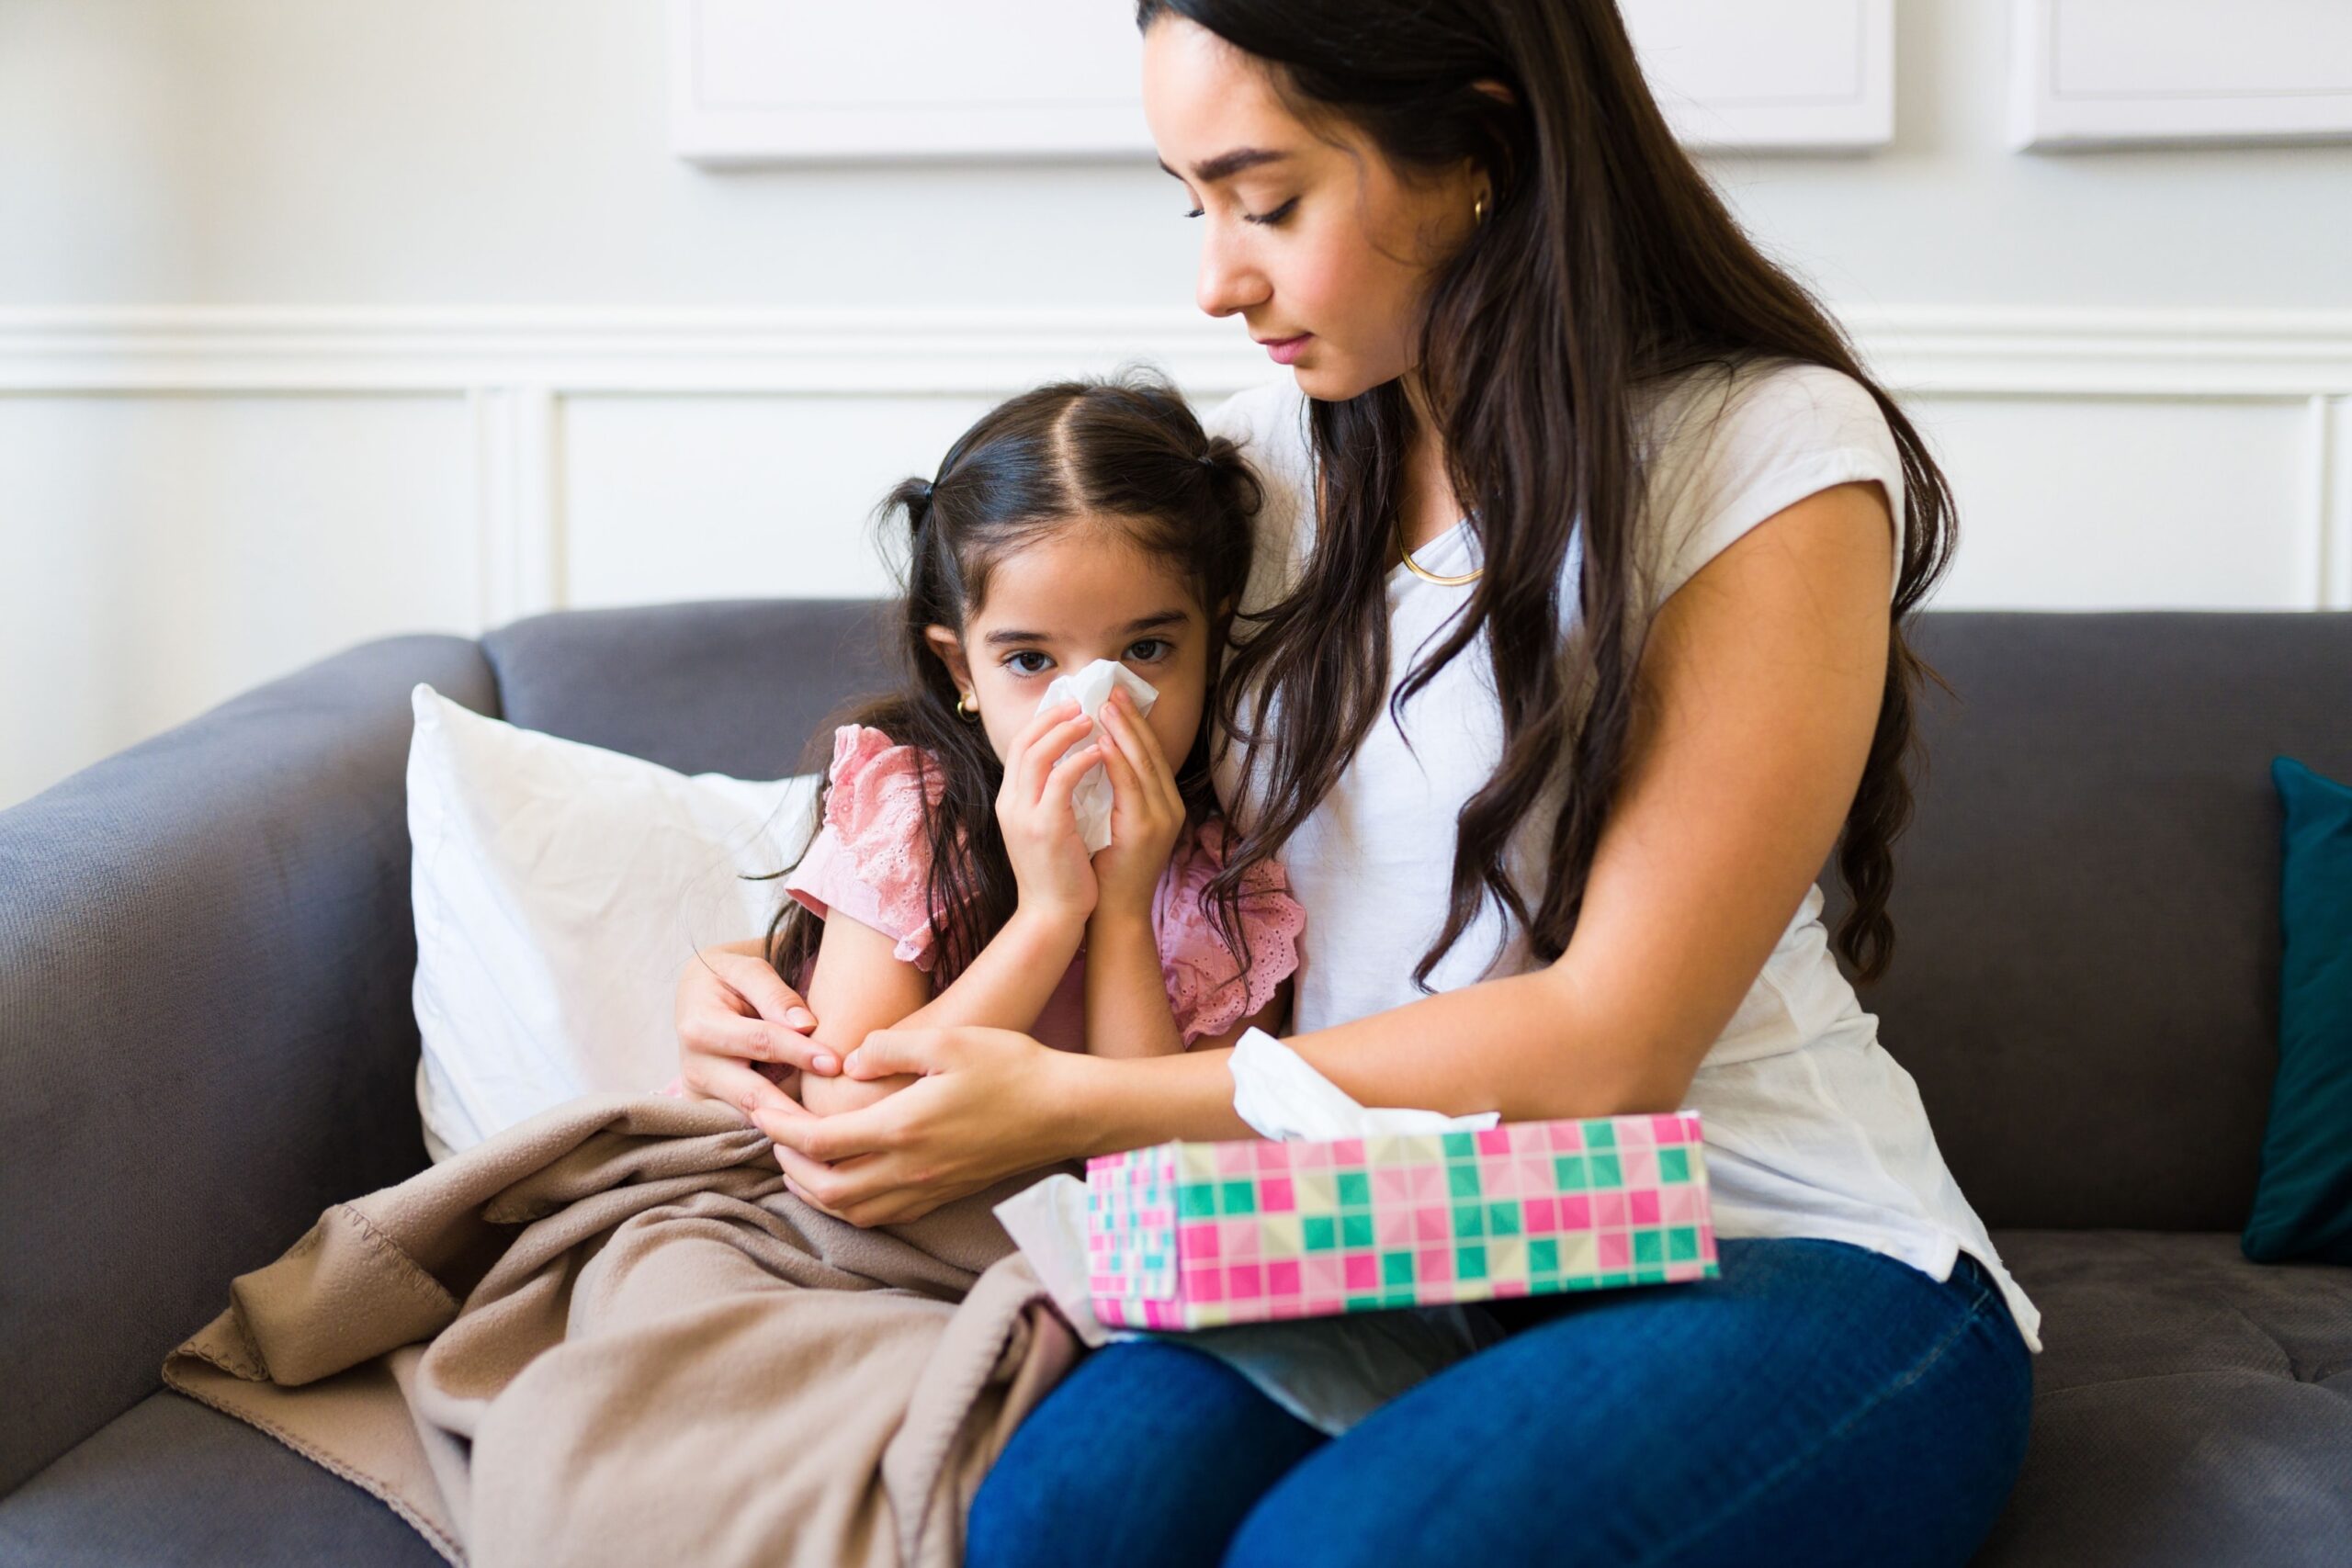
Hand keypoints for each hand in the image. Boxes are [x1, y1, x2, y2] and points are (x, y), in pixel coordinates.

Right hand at [673, 939, 842, 1122]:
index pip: (759, 1042)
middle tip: (835, 1123)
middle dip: (794, 1112)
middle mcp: (695, 1068)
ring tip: (828, 1135)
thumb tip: (806, 1025)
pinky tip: (809, 1139)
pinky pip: (746, 1127)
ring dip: (788, 1130)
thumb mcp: (746, 969)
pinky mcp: (710, 1112)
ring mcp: (700, 1096)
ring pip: (750, 1119)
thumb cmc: (728, 979)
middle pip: (751, 1096)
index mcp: (699, 1026)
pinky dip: (778, 1132)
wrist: (697, 998)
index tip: (834, 1063)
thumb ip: (774, 994)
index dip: (798, 1052)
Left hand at [751, 1025, 1083, 1226]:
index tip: (762, 1109)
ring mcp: (928, 1187)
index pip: (819, 1142)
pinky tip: (847, 1180)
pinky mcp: (944, 1193)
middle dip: (789, 1167)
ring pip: (851, 1210)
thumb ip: (889, 1048)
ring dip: (815, 1191)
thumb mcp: (948, 1041)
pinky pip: (882, 1214)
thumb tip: (849, 1061)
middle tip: (774, 1137)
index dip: (780, 1129)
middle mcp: (909, 1168)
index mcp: (902, 1127)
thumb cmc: (1011, 1067)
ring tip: (800, 1162)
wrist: (1066, 1110)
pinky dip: (850, 1204)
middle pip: (826, 1188)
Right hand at [995, 698, 1101, 928]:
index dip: (1044, 723)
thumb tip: (1070, 767)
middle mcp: (1011, 804)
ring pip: (1038, 755)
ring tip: (1093, 719)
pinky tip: (1099, 752)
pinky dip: (1079, 761)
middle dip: (1054, 717)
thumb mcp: (1045, 828)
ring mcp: (1025, 815)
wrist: (1053, 915)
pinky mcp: (1045, 828)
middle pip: (1024, 742)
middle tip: (1083, 703)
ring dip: (1067, 732)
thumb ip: (1049, 798)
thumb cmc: (1058, 874)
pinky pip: (1060, 781)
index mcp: (1010, 802)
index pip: (1020, 747)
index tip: (1070, 708)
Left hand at [1088, 687, 1186, 918]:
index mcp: (1162, 804)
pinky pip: (1131, 786)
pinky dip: (1117, 761)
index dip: (1133, 724)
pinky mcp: (1145, 829)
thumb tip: (1093, 755)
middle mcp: (1169, 806)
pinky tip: (1103, 742)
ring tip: (1106, 706)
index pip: (1149, 754)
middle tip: (1111, 689)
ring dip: (1124, 731)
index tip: (1114, 697)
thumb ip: (1113, 792)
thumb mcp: (1114, 823)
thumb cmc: (1107, 871)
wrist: (1115, 914)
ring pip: (1144, 763)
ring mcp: (1161, 817)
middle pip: (1151, 751)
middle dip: (1130, 719)